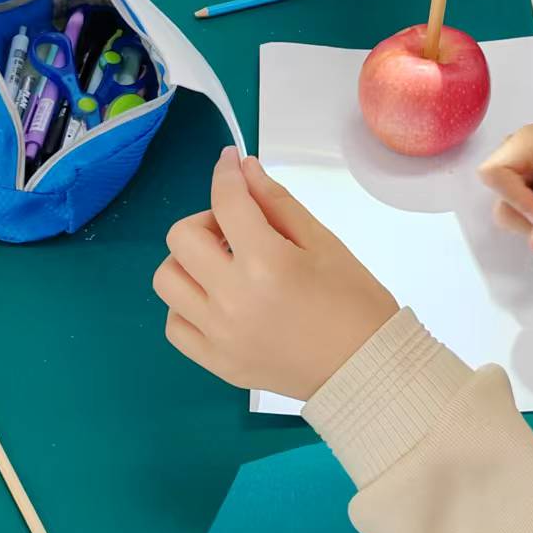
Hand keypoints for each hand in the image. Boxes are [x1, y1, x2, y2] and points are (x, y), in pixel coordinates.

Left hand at [154, 147, 398, 400]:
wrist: (365, 369)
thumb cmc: (354, 302)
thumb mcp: (323, 242)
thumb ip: (278, 203)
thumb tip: (245, 170)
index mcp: (266, 263)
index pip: (227, 201)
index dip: (226, 172)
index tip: (231, 163)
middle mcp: (231, 298)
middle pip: (181, 238)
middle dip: (207, 219)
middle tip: (236, 228)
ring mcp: (218, 334)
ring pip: (167, 280)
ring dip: (190, 261)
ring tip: (223, 265)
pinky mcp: (215, 362)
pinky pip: (174, 324)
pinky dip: (187, 303)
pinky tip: (217, 299)